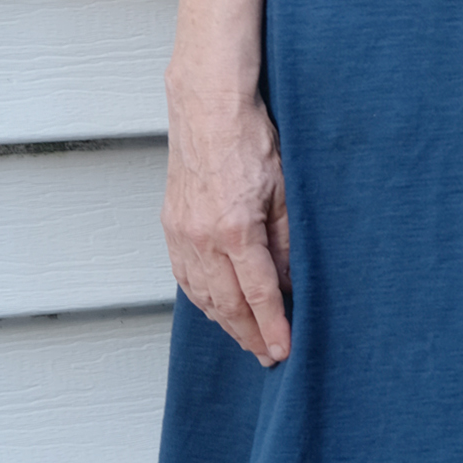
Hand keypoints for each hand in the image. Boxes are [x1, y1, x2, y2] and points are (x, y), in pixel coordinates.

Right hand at [162, 95, 292, 363]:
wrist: (207, 107)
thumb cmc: (250, 139)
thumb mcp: (285, 191)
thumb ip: (287, 240)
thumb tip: (291, 280)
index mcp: (235, 230)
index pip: (258, 294)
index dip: (273, 326)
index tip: (284, 350)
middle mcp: (202, 239)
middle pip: (227, 304)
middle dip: (249, 334)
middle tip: (268, 355)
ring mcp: (181, 234)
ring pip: (202, 295)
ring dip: (225, 323)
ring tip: (247, 339)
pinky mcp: (171, 226)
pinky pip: (185, 277)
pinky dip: (202, 299)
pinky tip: (216, 308)